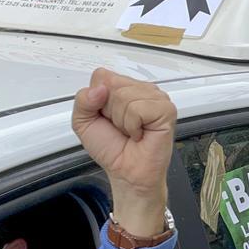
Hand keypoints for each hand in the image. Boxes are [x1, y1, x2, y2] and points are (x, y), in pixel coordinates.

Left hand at [72, 68, 176, 236]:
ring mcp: (156, 97)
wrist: (127, 172)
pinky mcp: (166, 109)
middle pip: (112, 84)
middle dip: (109, 111)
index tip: (106, 118)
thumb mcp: (83, 123)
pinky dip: (133, 125)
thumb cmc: (112, 149)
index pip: (102, 76)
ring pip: (125, 96)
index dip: (96, 100)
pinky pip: (139, 108)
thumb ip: (82, 100)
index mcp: (123, 87)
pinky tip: (140, 134)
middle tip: (120, 127)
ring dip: (122, 121)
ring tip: (131, 131)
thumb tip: (99, 89)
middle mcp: (140, 89)